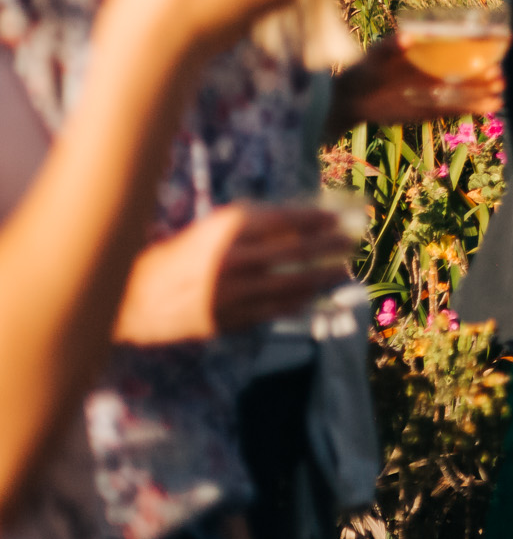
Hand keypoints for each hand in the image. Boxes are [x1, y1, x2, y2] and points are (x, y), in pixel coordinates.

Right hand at [114, 204, 354, 343]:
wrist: (135, 297)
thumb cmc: (179, 255)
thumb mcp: (212, 228)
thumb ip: (252, 224)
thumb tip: (299, 221)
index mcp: (228, 231)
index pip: (286, 221)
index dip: (317, 219)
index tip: (338, 218)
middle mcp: (235, 260)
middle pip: (297, 253)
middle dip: (330, 247)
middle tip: (352, 244)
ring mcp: (234, 293)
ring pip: (292, 285)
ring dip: (323, 278)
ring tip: (344, 272)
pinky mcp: (230, 320)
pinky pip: (274, 311)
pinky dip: (298, 303)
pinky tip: (315, 298)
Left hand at [329, 36, 502, 135]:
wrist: (350, 97)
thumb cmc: (364, 69)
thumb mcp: (377, 54)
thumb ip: (391, 46)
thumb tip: (407, 37)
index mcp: (428, 56)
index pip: (460, 52)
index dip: (480, 50)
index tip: (498, 47)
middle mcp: (434, 74)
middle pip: (466, 75)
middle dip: (484, 76)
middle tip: (499, 76)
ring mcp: (432, 93)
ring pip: (464, 94)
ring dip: (482, 95)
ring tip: (500, 95)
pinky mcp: (427, 111)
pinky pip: (454, 110)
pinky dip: (470, 109)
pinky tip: (489, 107)